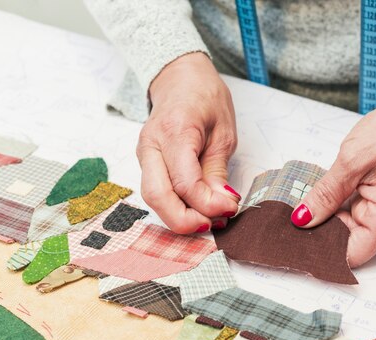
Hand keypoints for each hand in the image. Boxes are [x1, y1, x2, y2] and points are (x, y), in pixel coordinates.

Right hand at [137, 52, 240, 232]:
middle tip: (214, 225)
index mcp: (175, 132)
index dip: (207, 204)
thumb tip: (222, 204)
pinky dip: (174, 206)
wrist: (179, 78)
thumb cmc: (205, 97)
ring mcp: (144, 155)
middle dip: (185, 220)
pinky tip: (196, 208)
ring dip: (178, 216)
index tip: (231, 208)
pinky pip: (155, 191)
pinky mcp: (146, 162)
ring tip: (208, 218)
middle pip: (157, 197)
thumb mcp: (224, 132)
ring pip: (152, 199)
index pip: (185, 183)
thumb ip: (218, 170)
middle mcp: (151, 145)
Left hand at [290, 91, 375, 266]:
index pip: (352, 254)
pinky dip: (336, 205)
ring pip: (347, 227)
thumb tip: (302, 219)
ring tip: (300, 204)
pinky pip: (353, 212)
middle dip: (320, 232)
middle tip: (289, 218)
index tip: (296, 241)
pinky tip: (318, 196)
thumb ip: (326, 193)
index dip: (324, 251)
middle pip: (348, 242)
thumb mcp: (352, 160)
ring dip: (326, 217)